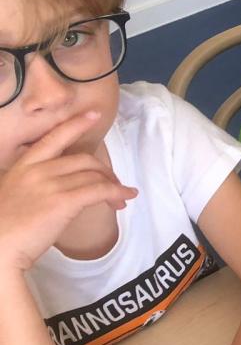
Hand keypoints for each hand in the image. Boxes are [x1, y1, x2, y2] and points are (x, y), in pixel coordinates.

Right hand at [0, 111, 135, 273]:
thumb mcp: (14, 194)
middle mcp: (37, 170)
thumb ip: (34, 184)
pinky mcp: (63, 201)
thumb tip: (58, 186)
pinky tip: (124, 198)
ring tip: (122, 197)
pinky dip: (117, 193)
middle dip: (104, 171)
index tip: (93, 115)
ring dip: (114, 185)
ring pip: (94, 176)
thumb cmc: (3, 229)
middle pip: (84, 160)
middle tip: (114, 185)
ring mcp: (50, 184)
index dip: (76, 124)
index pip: (53, 138)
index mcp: (22, 166)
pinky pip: (99, 191)